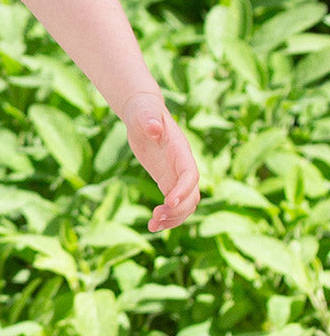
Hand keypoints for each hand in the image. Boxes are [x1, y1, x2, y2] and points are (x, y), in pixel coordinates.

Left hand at [121, 93, 200, 232]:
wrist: (143, 112)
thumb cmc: (144, 110)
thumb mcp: (145, 112)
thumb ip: (150, 119)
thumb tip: (154, 128)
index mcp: (180, 151)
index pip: (190, 174)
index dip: (183, 189)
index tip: (169, 201)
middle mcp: (182, 165)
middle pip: (191, 195)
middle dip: (178, 210)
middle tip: (155, 218)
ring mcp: (175, 174)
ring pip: (185, 204)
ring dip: (173, 218)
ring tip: (152, 226)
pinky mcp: (166, 180)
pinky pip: (173, 203)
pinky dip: (166, 216)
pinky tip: (152, 225)